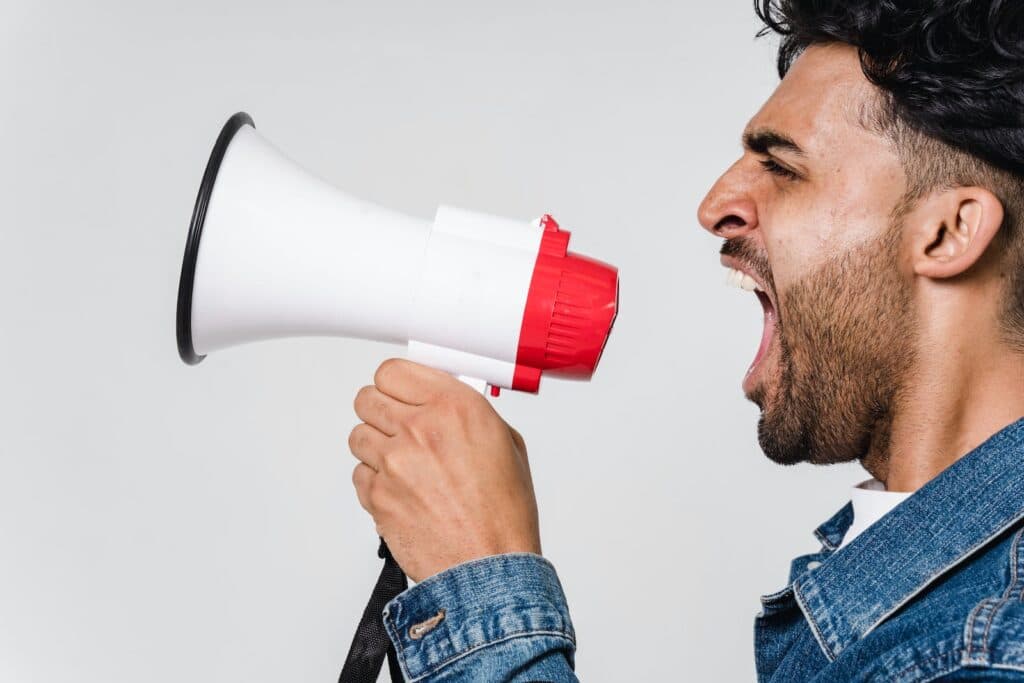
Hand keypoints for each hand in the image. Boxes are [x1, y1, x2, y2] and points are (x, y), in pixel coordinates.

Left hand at [348, 358, 540, 581]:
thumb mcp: (507, 444)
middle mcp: (419, 429)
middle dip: (383, 411)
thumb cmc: (503, 515)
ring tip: (403, 464)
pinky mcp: (377, 495)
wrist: (489, 567)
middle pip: (368, 398)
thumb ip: (470, 414)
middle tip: (399, 426)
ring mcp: (393, 463)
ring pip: (358, 435)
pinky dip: (375, 481)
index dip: (397, 384)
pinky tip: (401, 490)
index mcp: (455, 407)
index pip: (394, 371)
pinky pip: (359, 474)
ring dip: (376, 446)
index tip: (403, 392)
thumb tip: (446, 403)